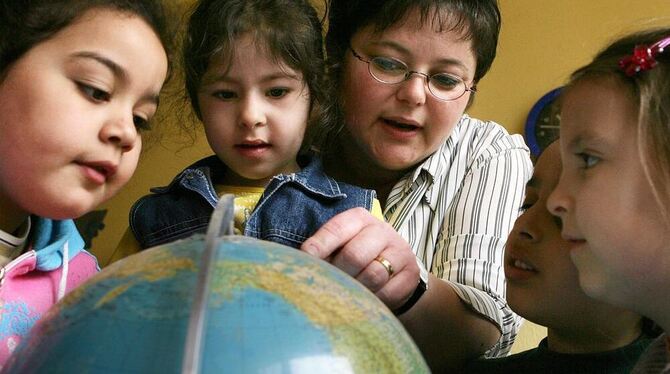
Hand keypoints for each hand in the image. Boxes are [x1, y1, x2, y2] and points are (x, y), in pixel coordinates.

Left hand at [301, 207, 419, 309]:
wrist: (397, 270)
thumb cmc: (359, 255)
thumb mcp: (342, 245)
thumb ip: (324, 251)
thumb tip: (299, 264)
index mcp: (359, 218)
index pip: (336, 228)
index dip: (320, 245)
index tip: (306, 259)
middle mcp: (381, 229)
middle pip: (355, 254)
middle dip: (339, 273)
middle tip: (330, 285)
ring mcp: (400, 250)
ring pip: (373, 275)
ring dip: (357, 289)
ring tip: (348, 294)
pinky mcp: (411, 273)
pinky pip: (388, 292)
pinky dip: (374, 299)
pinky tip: (367, 299)